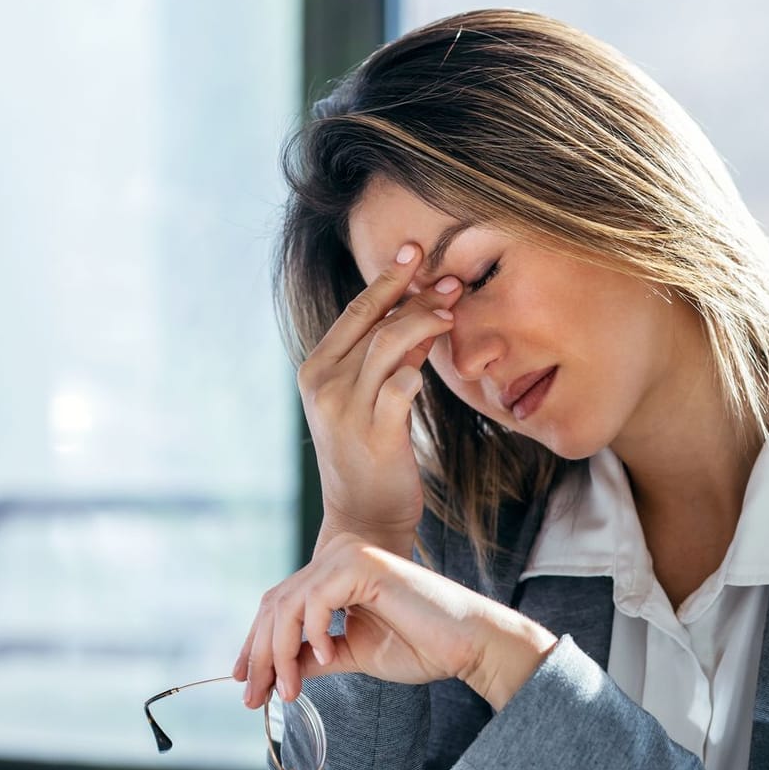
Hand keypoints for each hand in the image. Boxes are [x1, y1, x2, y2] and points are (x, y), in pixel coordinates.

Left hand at [233, 533, 558, 710]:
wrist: (470, 645)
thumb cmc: (423, 647)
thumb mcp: (354, 654)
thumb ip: (315, 657)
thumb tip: (278, 672)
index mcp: (335, 575)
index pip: (280, 606)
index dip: (257, 645)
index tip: (246, 684)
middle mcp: (336, 556)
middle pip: (275, 604)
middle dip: (260, 654)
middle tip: (252, 696)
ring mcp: (348, 556)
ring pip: (288, 605)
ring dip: (281, 653)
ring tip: (288, 691)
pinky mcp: (361, 565)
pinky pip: (315, 602)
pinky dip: (312, 634)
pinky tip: (328, 658)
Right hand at [298, 242, 464, 558]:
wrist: (362, 519)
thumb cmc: (369, 457)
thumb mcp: (368, 400)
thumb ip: (388, 359)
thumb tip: (421, 316)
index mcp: (316, 371)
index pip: (355, 312)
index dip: (387, 278)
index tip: (415, 250)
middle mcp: (324, 386)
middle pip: (372, 322)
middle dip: (412, 294)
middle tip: (450, 279)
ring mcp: (346, 410)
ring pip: (386, 346)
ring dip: (423, 322)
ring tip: (453, 311)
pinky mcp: (374, 435)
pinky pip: (400, 387)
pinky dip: (419, 368)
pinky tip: (441, 358)